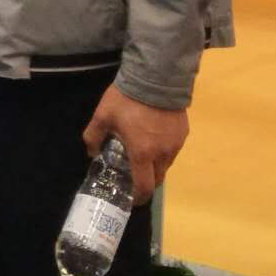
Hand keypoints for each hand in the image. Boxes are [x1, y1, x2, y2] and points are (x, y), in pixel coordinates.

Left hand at [83, 83, 188, 204]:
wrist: (156, 77)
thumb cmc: (127, 99)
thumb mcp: (102, 116)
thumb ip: (93, 137)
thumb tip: (92, 153)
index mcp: (143, 153)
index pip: (144, 186)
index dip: (138, 197)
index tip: (131, 198)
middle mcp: (163, 153)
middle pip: (157, 178)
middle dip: (145, 181)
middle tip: (133, 173)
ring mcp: (175, 143)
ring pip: (166, 165)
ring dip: (155, 165)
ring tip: (142, 152)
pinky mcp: (183, 133)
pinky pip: (173, 150)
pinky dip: (163, 151)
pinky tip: (152, 137)